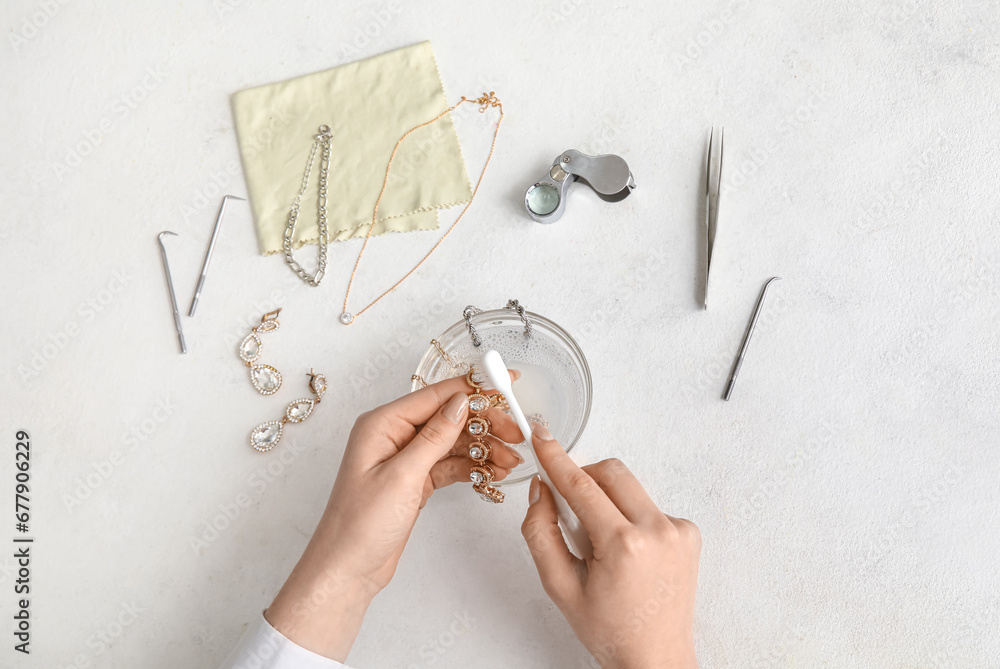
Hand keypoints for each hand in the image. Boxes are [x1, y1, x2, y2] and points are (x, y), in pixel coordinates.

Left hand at [265, 372, 522, 660]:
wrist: (348, 569)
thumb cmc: (359, 525)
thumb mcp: (402, 476)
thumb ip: (435, 437)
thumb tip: (460, 402)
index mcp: (382, 424)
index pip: (435, 396)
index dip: (473, 390)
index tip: (504, 387)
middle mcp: (393, 435)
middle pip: (449, 417)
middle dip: (485, 424)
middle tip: (515, 434)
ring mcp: (406, 458)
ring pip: (454, 441)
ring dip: (484, 448)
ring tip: (511, 460)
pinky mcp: (416, 480)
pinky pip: (451, 464)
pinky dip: (473, 467)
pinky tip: (493, 471)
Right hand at [521, 425, 700, 668]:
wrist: (656, 658)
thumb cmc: (610, 630)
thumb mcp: (559, 586)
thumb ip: (540, 532)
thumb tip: (541, 490)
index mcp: (623, 545)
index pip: (580, 485)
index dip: (556, 458)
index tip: (542, 435)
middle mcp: (657, 531)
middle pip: (611, 473)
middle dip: (584, 479)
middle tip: (571, 511)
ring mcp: (678, 530)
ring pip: (630, 487)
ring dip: (609, 502)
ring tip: (603, 546)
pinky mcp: (689, 533)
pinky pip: (649, 506)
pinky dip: (631, 518)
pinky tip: (629, 554)